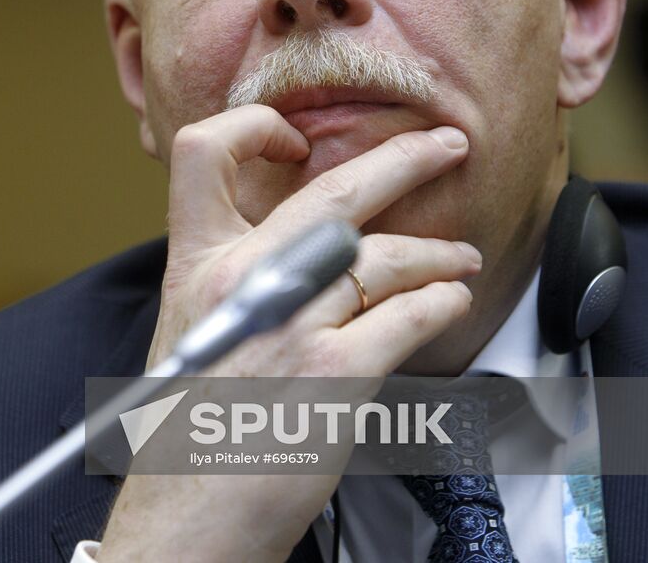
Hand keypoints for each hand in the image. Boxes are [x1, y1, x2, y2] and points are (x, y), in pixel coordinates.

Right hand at [97, 105, 478, 562]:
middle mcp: (241, 279)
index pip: (207, 152)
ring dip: (437, 252)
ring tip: (460, 259)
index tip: (298, 141)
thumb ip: (240, 276)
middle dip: (404, 158)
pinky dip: (440, 301)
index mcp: (197, 263)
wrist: (187, 520)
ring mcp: (289, 321)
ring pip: (384, 253)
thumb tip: (313, 242)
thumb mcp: (194, 329)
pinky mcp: (333, 371)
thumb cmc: (192, 429)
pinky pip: (407, 313)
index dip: (254, 127)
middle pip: (334, 189)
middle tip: (445, 144)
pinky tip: (449, 301)